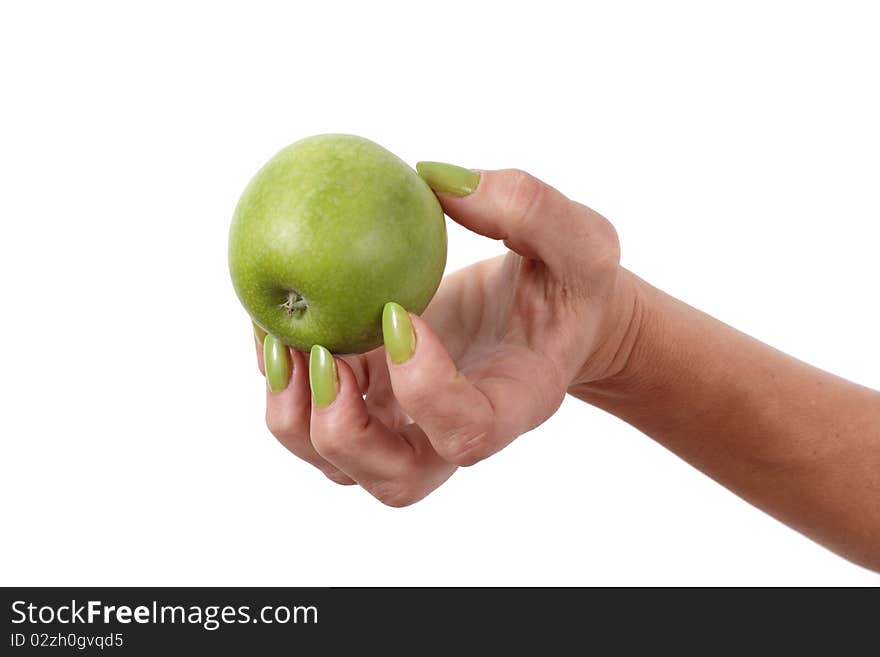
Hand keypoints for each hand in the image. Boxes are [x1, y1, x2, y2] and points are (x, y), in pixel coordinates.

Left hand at [255, 165, 639, 504]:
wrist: (545, 315)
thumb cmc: (568, 283)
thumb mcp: (580, 239)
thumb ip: (530, 208)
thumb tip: (436, 178)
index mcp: (514, 404)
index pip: (468, 432)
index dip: (425, 390)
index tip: (397, 311)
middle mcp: (453, 435)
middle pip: (392, 479)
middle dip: (341, 428)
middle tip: (320, 352)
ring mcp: (407, 427)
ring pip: (338, 463)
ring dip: (295, 412)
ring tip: (281, 337)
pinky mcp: (372, 403)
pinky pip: (312, 418)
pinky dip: (280, 380)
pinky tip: (274, 322)